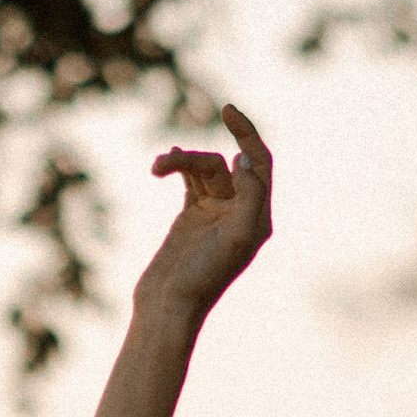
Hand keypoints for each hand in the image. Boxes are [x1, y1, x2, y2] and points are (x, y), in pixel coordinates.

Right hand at [137, 103, 271, 317]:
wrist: (169, 306)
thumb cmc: (205, 277)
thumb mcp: (236, 237)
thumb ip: (250, 196)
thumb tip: (244, 160)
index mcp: (258, 217)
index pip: (260, 163)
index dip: (247, 134)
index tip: (227, 110)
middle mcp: (240, 213)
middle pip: (225, 166)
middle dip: (198, 160)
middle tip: (172, 160)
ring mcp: (214, 214)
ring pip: (203, 172)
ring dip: (180, 164)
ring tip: (156, 168)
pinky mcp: (191, 218)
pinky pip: (190, 181)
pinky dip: (180, 167)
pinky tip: (167, 161)